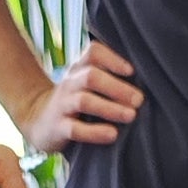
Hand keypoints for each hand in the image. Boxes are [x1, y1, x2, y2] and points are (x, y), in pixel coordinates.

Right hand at [22, 40, 139, 155]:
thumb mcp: (86, 83)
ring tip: (131, 116)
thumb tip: (149, 79)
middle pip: (91, 76)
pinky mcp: (58, 127)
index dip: (113, 59)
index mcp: (79, 69)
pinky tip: (112, 135)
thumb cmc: (75, 102)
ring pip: (84, 101)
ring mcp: (62, 105)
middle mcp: (70, 83)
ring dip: (110, 108)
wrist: (38, 120)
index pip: (93, 52)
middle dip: (118, 87)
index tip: (132, 71)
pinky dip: (94, 132)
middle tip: (139, 100)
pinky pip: (75, 128)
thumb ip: (108, 77)